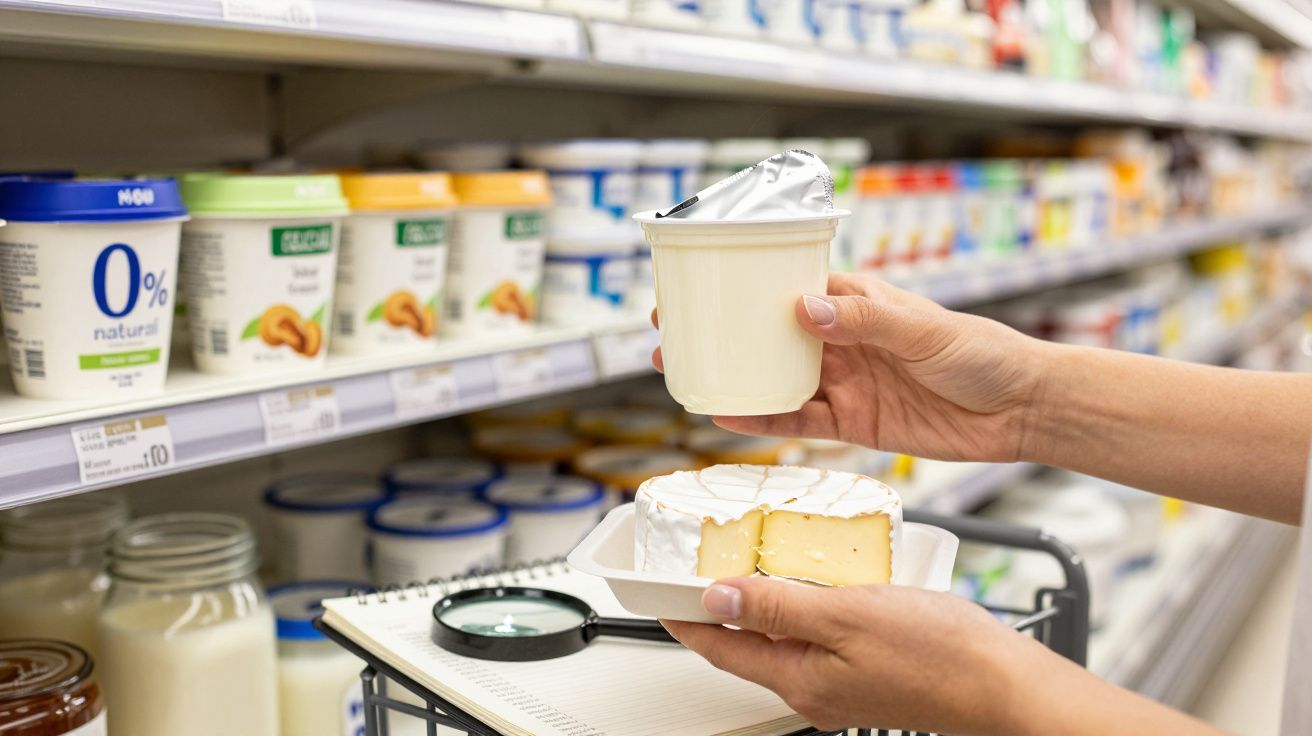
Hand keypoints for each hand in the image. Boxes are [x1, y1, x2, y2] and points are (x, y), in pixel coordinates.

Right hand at [653, 273, 1044, 462]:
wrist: (1020, 410)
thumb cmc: (982, 352)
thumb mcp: (924, 329)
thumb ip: (865, 319)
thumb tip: (805, 308)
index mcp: (855, 301)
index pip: (787, 286)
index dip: (742, 285)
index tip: (699, 282)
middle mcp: (842, 339)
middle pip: (768, 334)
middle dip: (721, 332)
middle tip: (672, 332)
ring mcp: (845, 381)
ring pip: (774, 377)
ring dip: (732, 376)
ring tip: (685, 373)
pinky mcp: (853, 423)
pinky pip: (798, 420)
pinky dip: (763, 419)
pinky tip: (727, 415)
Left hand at [662, 578, 1224, 735]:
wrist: (1008, 686)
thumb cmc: (942, 656)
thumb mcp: (846, 615)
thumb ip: (777, 607)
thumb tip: (717, 599)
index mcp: (799, 678)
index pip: (718, 647)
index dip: (683, 617)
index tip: (659, 593)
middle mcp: (814, 687)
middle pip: (746, 646)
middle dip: (718, 609)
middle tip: (700, 569)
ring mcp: (842, 683)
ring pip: (783, 640)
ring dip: (761, 604)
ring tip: (751, 565)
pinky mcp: (870, 670)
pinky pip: (819, 638)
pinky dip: (804, 607)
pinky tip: (818, 580)